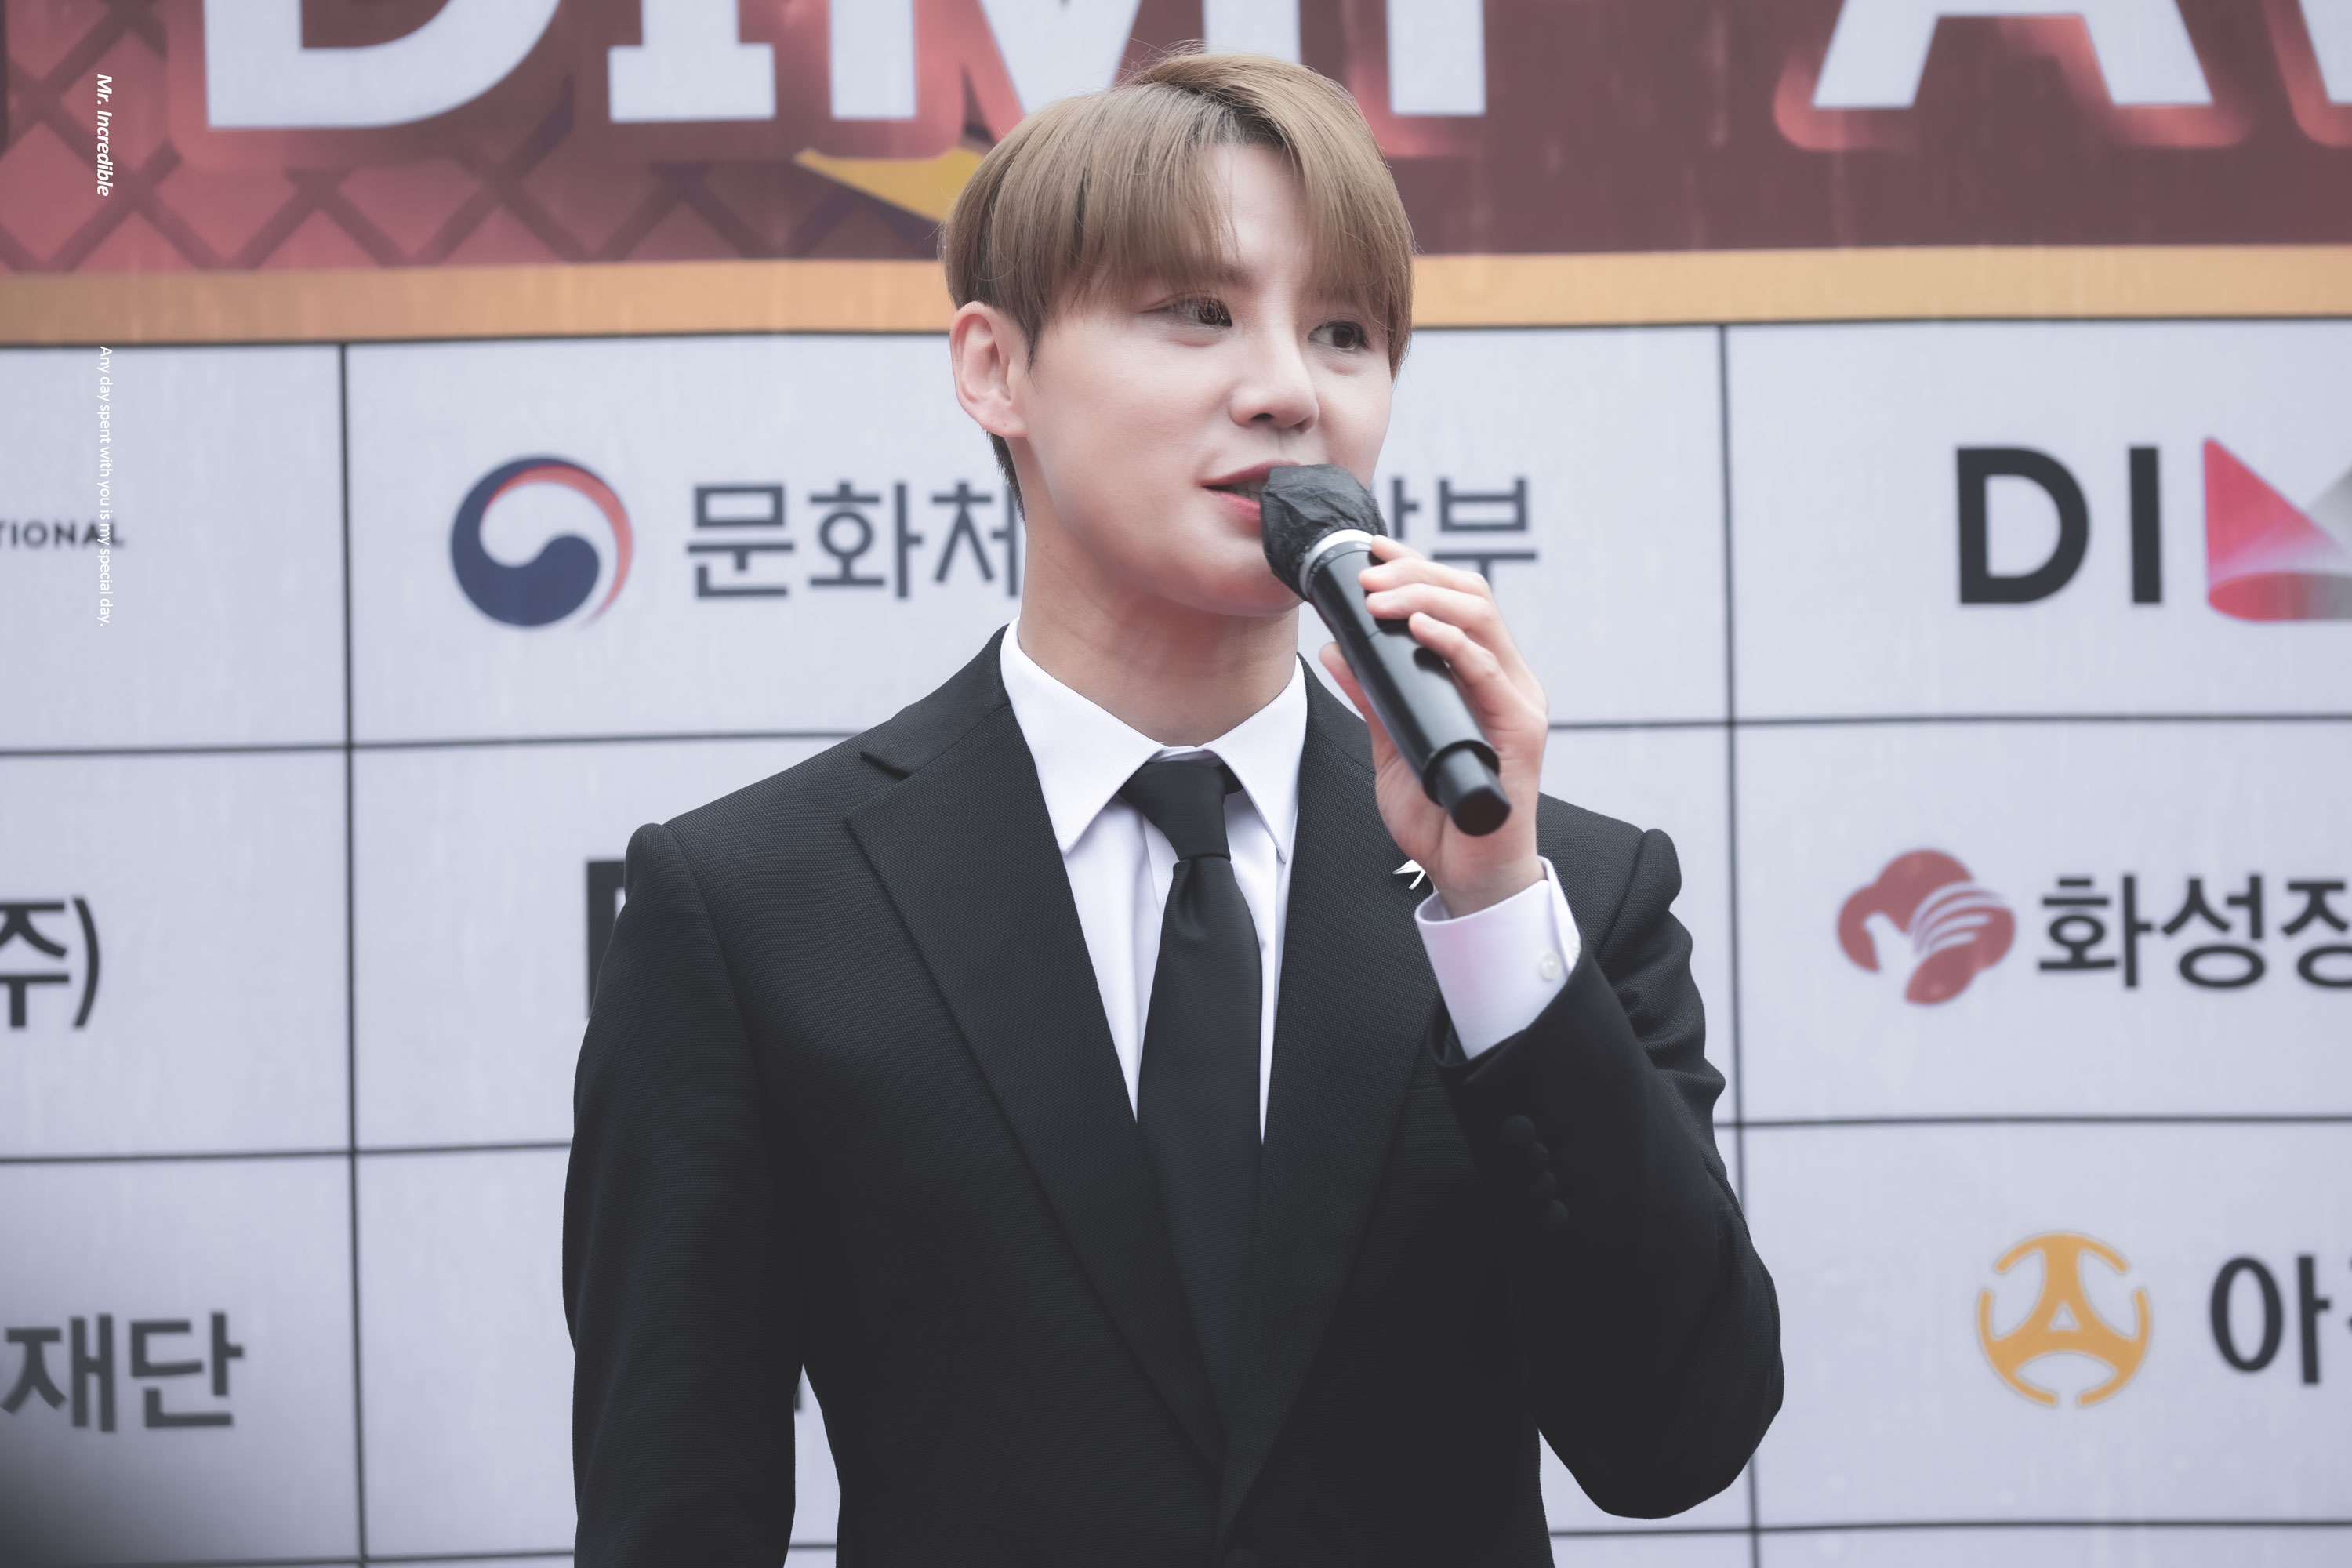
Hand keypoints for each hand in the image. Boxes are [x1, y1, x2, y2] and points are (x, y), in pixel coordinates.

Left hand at [1317, 536, 1547, 915]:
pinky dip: (1453, 644)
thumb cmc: (1438, 816)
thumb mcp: (1390, 745)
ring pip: (1482, 620)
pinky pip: (1488, 672)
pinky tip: (1419, 633)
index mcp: (1478, 676)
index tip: (1373, 551)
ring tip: (1381, 599)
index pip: (1455, 600)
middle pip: (1472, 595)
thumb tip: (1336, 650)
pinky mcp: (1519, 731)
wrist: (1465, 876)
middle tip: (1369, 574)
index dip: (1416, 567)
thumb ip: (1371, 697)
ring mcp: (1515, 701)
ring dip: (1426, 599)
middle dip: (1416, 573)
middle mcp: (1503, 679)